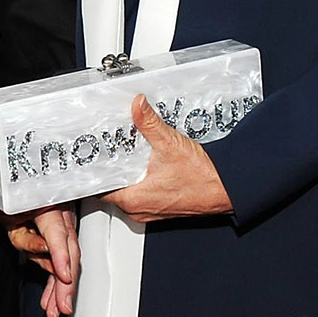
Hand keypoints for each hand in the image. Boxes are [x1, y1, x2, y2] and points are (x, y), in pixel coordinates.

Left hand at [0, 134, 79, 316]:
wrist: (4, 145)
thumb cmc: (0, 154)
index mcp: (42, 192)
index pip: (55, 226)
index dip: (59, 251)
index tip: (63, 272)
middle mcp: (53, 206)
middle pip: (66, 247)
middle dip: (65, 279)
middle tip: (62, 304)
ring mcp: (52, 217)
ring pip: (62, 255)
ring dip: (60, 284)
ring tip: (55, 309)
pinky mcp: (45, 226)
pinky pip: (52, 253)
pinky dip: (53, 275)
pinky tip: (50, 296)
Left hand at [101, 95, 233, 223]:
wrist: (226, 188)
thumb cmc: (203, 177)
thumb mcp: (170, 144)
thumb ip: (149, 123)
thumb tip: (137, 105)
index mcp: (134, 199)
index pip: (99, 188)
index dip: (93, 171)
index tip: (91, 156)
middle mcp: (139, 210)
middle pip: (110, 188)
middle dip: (109, 169)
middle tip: (107, 148)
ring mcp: (150, 210)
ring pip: (126, 192)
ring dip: (124, 175)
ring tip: (123, 153)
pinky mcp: (160, 207)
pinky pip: (140, 194)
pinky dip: (138, 180)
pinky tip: (142, 165)